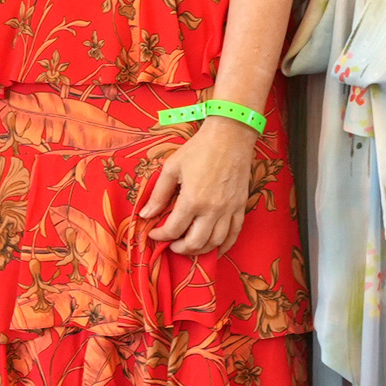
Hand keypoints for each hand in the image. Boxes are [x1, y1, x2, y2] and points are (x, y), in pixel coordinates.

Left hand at [140, 116, 256, 256]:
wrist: (231, 136)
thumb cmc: (199, 148)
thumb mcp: (172, 168)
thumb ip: (158, 194)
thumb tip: (145, 214)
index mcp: (192, 199)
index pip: (173, 229)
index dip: (160, 235)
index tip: (154, 232)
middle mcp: (212, 209)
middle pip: (195, 243)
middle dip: (179, 248)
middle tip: (171, 244)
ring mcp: (229, 210)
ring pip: (215, 243)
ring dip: (200, 250)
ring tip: (189, 246)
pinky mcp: (241, 206)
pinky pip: (234, 234)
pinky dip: (224, 246)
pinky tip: (215, 248)